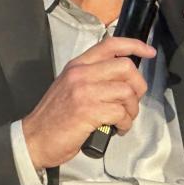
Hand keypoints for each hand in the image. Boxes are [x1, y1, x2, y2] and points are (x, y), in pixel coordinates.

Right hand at [22, 37, 155, 169]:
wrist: (34, 139)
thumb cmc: (54, 116)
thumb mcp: (69, 86)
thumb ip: (92, 77)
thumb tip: (122, 78)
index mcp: (78, 65)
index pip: (110, 45)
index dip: (135, 45)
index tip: (149, 52)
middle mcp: (81, 74)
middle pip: (125, 67)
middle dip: (138, 86)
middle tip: (133, 101)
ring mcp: (84, 92)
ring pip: (126, 91)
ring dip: (132, 109)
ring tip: (123, 120)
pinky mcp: (88, 111)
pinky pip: (120, 112)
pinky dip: (125, 123)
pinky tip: (117, 129)